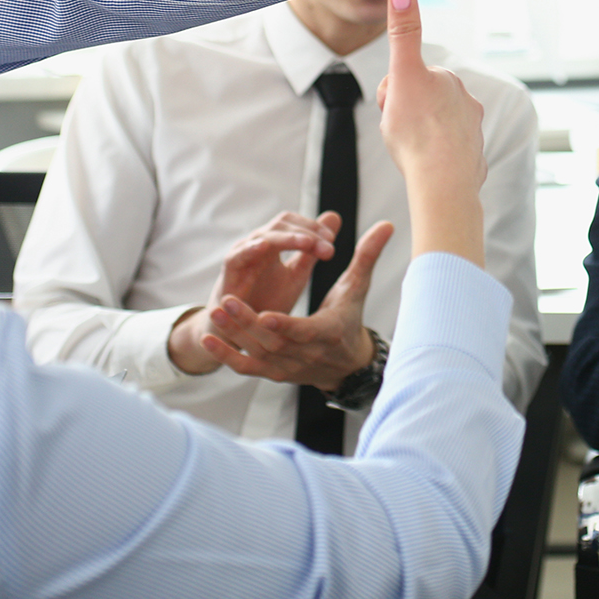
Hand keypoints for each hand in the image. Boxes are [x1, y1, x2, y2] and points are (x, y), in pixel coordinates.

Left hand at [186, 219, 396, 391]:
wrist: (345, 362)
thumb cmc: (350, 316)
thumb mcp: (357, 287)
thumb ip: (367, 256)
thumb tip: (387, 225)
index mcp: (329, 332)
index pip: (306, 332)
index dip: (287, 326)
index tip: (266, 314)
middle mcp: (307, 354)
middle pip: (274, 342)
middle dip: (249, 323)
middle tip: (226, 301)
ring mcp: (289, 367)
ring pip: (257, 354)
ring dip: (235, 335)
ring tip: (216, 311)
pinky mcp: (274, 373)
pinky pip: (248, 368)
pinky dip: (227, 356)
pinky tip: (210, 338)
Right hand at [376, 0, 486, 263]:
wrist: (442, 182)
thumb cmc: (417, 131)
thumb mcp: (402, 75)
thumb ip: (403, 31)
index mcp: (447, 80)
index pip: (408, 80)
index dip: (392, 95)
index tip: (396, 110)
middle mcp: (465, 101)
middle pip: (420, 104)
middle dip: (405, 117)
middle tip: (401, 135)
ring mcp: (472, 131)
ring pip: (432, 129)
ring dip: (419, 138)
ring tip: (415, 154)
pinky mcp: (473, 158)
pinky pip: (446, 155)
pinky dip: (434, 159)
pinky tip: (428, 169)